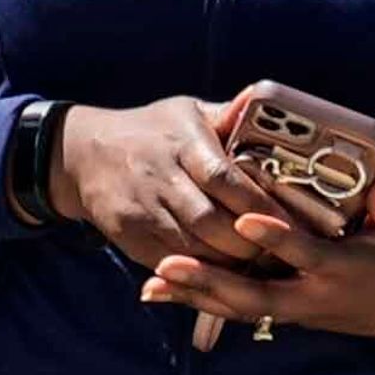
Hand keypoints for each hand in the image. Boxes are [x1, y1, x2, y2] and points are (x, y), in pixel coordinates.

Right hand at [47, 97, 288, 273]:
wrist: (83, 155)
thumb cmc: (151, 131)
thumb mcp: (186, 112)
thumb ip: (229, 115)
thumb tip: (267, 99)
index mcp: (180, 144)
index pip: (224, 179)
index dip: (260, 205)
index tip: (291, 221)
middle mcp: (159, 179)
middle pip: (212, 223)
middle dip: (252, 243)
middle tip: (285, 252)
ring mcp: (142, 212)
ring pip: (195, 251)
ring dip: (232, 265)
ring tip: (264, 267)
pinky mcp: (130, 239)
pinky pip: (175, 265)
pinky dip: (206, 274)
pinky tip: (230, 274)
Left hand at [145, 176, 374, 341]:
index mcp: (345, 268)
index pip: (306, 254)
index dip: (277, 240)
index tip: (245, 221)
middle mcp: (314, 295)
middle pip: (258, 295)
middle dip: (213, 282)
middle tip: (169, 264)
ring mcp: (296, 309)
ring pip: (240, 308)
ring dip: (196, 296)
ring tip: (152, 283)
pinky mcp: (282, 312)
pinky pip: (235, 310)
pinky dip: (197, 302)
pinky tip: (156, 292)